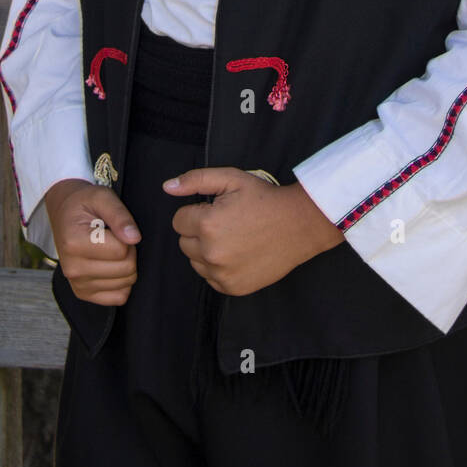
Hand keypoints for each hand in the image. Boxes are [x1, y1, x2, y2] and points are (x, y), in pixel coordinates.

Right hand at [44, 178, 141, 305]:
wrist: (63, 213)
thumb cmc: (84, 203)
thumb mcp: (102, 197)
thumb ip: (120, 216)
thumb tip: (135, 238)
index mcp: (74, 243)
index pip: (122, 251)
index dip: (128, 236)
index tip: (116, 227)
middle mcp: (73, 268)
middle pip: (126, 269)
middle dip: (129, 252)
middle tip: (117, 237)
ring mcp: (77, 284)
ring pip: (125, 284)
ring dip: (126, 266)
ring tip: (111, 249)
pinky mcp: (83, 293)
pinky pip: (118, 297)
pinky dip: (122, 282)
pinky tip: (111, 265)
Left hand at [163, 168, 343, 296]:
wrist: (300, 225)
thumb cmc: (265, 199)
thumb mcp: (231, 178)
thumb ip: (196, 180)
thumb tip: (167, 187)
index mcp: (207, 224)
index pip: (178, 220)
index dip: (196, 212)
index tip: (216, 209)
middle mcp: (211, 253)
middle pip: (184, 242)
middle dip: (199, 231)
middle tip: (226, 222)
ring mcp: (222, 273)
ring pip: (195, 262)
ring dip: (206, 250)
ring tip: (233, 237)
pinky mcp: (233, 288)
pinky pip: (210, 278)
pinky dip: (218, 267)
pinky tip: (238, 254)